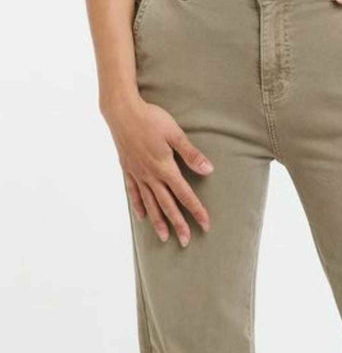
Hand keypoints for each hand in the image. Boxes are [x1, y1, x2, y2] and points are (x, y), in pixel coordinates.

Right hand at [103, 95, 212, 246]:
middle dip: (178, 224)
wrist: (121, 110)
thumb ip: (191, 154)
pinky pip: (133, 192)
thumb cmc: (150, 118)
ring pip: (149, 203)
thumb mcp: (175, 133)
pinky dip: (138, 206)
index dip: (197, 211)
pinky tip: (142, 217)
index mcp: (165, 168)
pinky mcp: (127, 169)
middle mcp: (151, 175)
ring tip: (165, 237)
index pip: (185, 195)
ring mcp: (137, 174)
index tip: (206, 225)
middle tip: (186, 241)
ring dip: (158, 222)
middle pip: (167, 205)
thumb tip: (208, 170)